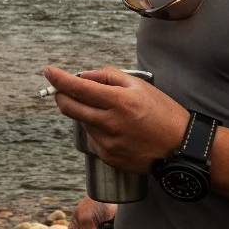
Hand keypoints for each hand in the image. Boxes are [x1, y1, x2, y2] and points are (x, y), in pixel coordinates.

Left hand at [45, 65, 188, 173]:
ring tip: (110, 112)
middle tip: (64, 89)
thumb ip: (109, 77)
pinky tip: (117, 130)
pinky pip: (93, 139)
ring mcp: (107, 143)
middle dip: (61, 96)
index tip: (49, 71)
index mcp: (118, 102)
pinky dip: (97, 130)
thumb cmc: (163, 113)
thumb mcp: (140, 86)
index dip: (59, 79)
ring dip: (85, 113)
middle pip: (69, 108)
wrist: (180, 148)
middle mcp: (109, 123)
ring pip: (82, 122)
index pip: (78, 88)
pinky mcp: (108, 157)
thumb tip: (84, 76)